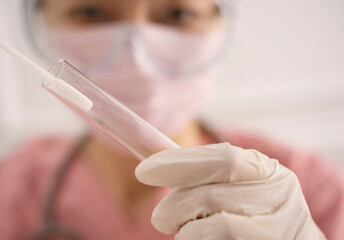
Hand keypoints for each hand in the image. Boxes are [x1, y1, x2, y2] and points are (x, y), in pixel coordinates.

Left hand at [135, 143, 325, 239]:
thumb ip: (208, 172)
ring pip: (217, 226)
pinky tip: (198, 239)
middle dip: (174, 206)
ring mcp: (278, 230)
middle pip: (211, 195)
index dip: (180, 163)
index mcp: (268, 171)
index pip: (223, 159)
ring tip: (183, 231)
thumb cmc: (252, 210)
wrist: (288, 239)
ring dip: (187, 231)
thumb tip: (155, 165)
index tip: (145, 170)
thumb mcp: (239, 183)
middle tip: (162, 218)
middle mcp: (280, 198)